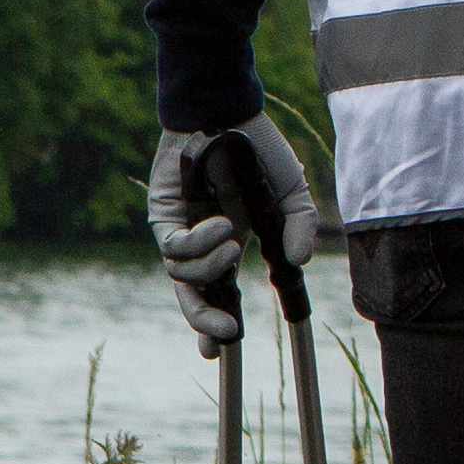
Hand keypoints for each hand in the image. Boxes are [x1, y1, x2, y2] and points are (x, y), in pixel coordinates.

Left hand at [147, 119, 321, 347]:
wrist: (226, 114)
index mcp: (228, 245)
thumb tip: (300, 261)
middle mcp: (200, 244)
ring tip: (234, 243)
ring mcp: (180, 231)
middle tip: (227, 336)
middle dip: (205, 322)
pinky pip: (175, 250)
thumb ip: (299, 226)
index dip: (216, 324)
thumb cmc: (256, 150)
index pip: (219, 293)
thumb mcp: (290, 192)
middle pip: (193, 298)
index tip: (222, 350)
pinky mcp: (163, 218)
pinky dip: (200, 244)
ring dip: (212, 268)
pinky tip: (221, 225)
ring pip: (184, 277)